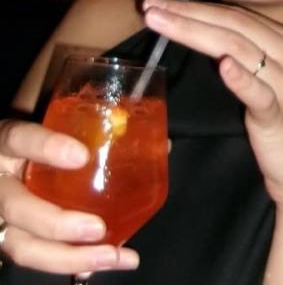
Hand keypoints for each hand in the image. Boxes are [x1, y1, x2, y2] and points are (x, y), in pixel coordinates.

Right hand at [0, 119, 138, 273]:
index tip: (81, 156)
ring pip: (21, 245)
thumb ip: (100, 125)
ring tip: (112, 256)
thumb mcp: (62, 120)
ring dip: (69, 257)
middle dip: (57, 224)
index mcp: (8, 142)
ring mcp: (2, 212)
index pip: (19, 138)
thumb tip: (163, 147)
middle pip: (15, 208)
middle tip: (98, 229)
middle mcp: (0, 180)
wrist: (14, 153)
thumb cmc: (50, 130)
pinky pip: (37, 255)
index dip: (46, 147)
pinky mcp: (13, 235)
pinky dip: (72, 264)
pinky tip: (104, 264)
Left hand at [143, 0, 282, 208]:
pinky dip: (241, 78)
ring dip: (197, 33)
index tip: (161, 3)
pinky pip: (261, 95)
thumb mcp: (275, 80)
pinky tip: (222, 65)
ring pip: (241, 49)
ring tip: (162, 25)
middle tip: (150, 6)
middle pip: (236, 26)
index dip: (198, 7)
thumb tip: (206, 33)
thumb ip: (251, 55)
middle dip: (189, 13)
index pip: (239, 16)